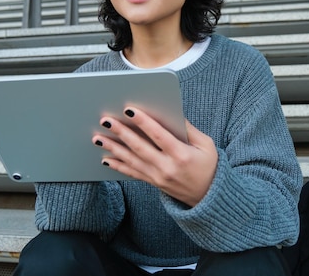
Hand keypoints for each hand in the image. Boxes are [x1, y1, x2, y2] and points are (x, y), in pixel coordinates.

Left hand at [93, 106, 217, 206]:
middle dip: (121, 132)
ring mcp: (158, 177)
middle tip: (106, 120)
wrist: (210, 198)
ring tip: (98, 138)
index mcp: (181, 155)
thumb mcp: (206, 145)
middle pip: (140, 147)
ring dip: (113, 148)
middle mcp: (167, 167)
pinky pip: (132, 173)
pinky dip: (118, 166)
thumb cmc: (210, 167)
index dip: (143, 122)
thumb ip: (189, 129)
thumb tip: (172, 112)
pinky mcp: (153, 183)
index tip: (129, 110)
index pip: (159, 135)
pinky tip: (106, 159)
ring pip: (132, 160)